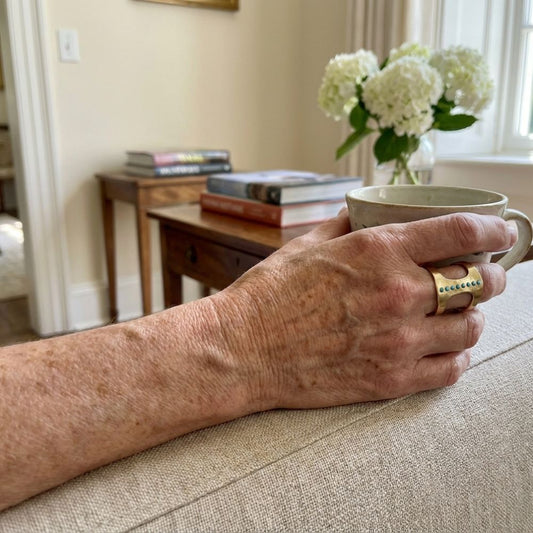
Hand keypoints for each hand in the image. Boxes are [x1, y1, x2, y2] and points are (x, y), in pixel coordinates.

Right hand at [213, 211, 515, 409]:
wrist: (243, 349)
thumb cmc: (269, 295)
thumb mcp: (306, 245)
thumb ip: (346, 226)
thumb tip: (364, 213)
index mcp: (378, 251)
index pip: (461, 232)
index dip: (494, 231)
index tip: (502, 234)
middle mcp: (397, 293)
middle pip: (477, 282)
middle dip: (491, 277)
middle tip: (486, 278)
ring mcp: (397, 340)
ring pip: (469, 328)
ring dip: (473, 318)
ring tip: (463, 316)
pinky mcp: (389, 379)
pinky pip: (449, 370)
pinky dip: (457, 357)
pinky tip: (447, 350)